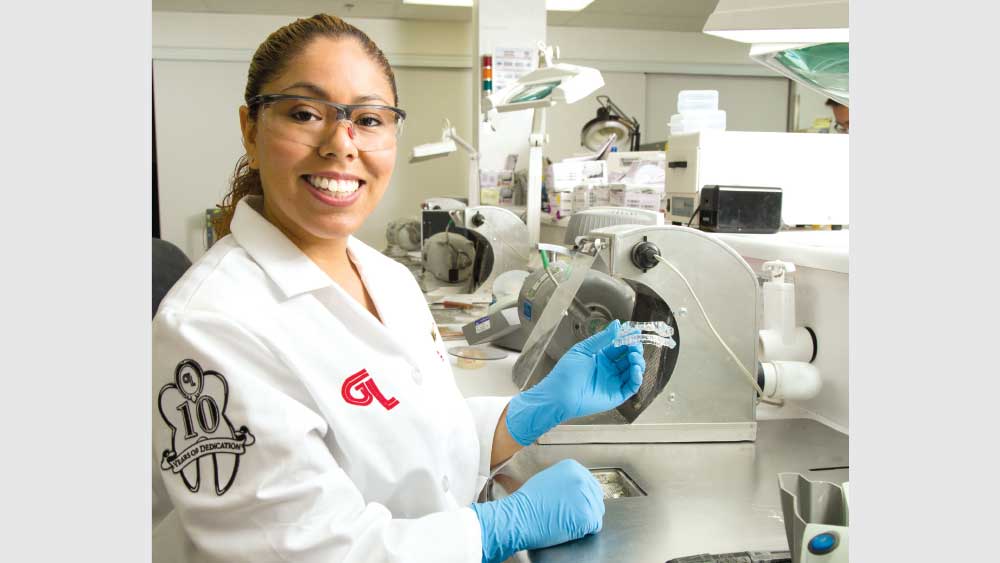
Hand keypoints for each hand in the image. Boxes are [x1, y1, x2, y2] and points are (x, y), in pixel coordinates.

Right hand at [471, 459, 604, 562]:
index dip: (581, 498)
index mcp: (573, 467)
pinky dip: (584, 530)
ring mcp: (586, 496)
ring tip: (565, 519)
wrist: (519, 516)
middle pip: (595, 498)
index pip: (590, 484)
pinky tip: (568, 526)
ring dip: (584, 519)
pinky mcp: (587, 516)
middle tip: (568, 515)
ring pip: (597, 512)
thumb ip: (566, 480)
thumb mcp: (548, 479)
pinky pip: (595, 526)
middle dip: (585, 508)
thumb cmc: (528, 501)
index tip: (572, 504)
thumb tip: (575, 489)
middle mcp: (582, 478)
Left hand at [505, 320, 644, 445]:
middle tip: (635, 344)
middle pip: (629, 357)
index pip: (619, 346)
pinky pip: (631, 386)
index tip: (636, 331)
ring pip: (633, 371)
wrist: (559, 395)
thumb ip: (602, 338)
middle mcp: (609, 369)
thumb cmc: (566, 373)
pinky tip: (636, 370)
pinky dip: (637, 378)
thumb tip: (617, 324)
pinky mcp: (616, 395)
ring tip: (634, 356)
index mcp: (600, 356)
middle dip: (635, 349)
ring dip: (637, 362)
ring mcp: (613, 382)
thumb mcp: (584, 349)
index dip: (628, 339)